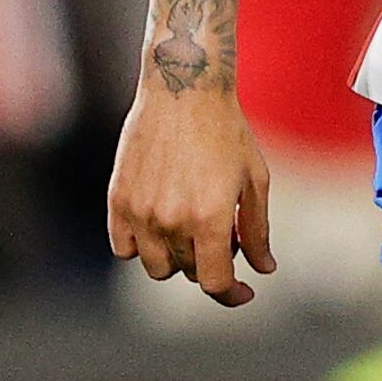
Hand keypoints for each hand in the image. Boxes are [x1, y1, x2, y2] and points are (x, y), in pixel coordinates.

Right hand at [106, 79, 276, 307]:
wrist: (183, 86)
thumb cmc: (227, 130)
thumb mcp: (255, 180)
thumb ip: (258, 230)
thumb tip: (264, 269)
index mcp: (210, 219)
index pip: (215, 283)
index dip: (232, 294)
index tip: (243, 291)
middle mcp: (171, 220)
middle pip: (189, 273)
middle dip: (210, 263)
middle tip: (223, 235)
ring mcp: (140, 211)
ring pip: (156, 266)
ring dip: (176, 259)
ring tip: (190, 228)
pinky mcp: (117, 198)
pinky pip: (124, 247)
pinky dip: (141, 246)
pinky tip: (159, 226)